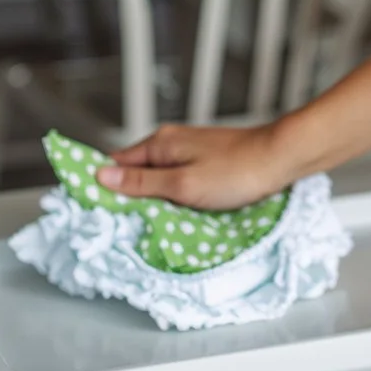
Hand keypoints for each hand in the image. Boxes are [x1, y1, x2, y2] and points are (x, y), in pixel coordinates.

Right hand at [99, 123, 297, 209]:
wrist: (282, 158)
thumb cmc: (236, 171)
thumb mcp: (182, 184)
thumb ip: (142, 182)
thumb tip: (101, 175)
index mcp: (159, 144)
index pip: (114, 163)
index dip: (100, 185)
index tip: (88, 210)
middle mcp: (170, 144)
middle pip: (134, 172)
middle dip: (125, 197)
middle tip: (117, 227)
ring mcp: (189, 152)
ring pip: (156, 179)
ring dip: (150, 200)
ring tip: (144, 227)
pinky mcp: (205, 163)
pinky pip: (176, 182)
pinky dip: (171, 198)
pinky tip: (174, 215)